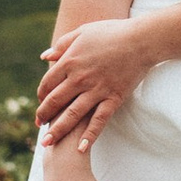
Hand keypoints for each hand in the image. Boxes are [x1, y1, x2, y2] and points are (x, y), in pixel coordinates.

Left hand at [36, 15, 151, 150]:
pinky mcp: (113, 99)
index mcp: (70, 61)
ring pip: (72, 115)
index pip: (48, 83)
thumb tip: (45, 57)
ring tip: (48, 143)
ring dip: (57, 130)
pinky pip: (98, 121)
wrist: (141, 40)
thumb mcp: (83, 32)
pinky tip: (80, 149)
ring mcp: (96, 90)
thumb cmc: (112, 32)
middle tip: (38, 125)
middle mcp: (79, 78)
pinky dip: (89, 136)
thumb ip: (62, 45)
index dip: (41, 95)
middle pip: (55, 101)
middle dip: (44, 115)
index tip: (41, 102)